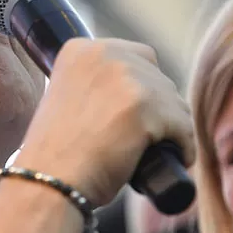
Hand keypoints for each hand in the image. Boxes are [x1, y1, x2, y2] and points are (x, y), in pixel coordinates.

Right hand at [15, 38, 193, 205]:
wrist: (48, 182)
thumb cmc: (55, 155)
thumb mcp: (67, 99)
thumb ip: (93, 86)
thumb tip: (134, 94)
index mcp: (80, 49)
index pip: (137, 56)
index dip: (143, 86)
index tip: (139, 112)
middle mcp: (104, 54)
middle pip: (158, 77)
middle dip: (160, 107)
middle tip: (152, 137)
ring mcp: (126, 78)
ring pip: (174, 102)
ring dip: (173, 126)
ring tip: (161, 150)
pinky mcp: (146, 107)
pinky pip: (182, 125)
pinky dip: (184, 145)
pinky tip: (177, 159)